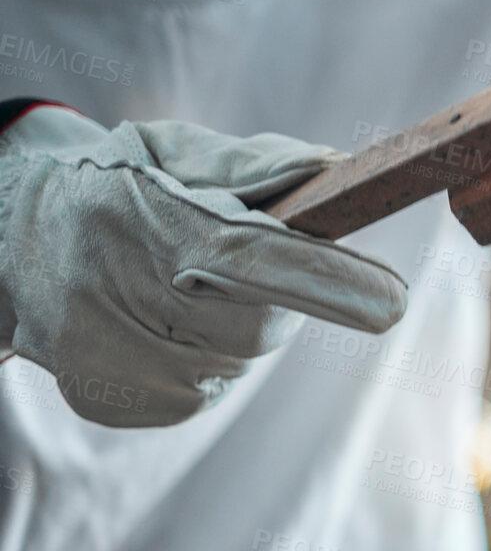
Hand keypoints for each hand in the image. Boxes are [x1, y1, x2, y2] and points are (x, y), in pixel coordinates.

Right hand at [0, 106, 407, 425]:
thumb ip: (257, 165)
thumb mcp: (171, 151)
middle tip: (245, 269)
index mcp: (140, 216)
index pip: (249, 257)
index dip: (326, 280)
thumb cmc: (115, 187)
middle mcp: (115, 289)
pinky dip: (198, 364)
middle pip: (257, 328)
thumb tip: (339, 170)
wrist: (3, 242)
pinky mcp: (107, 399)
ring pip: (233, 365)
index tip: (392, 300)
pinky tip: (154, 328)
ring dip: (233, 331)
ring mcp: (105, 354)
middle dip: (279, 303)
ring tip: (179, 291)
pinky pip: (198, 396)